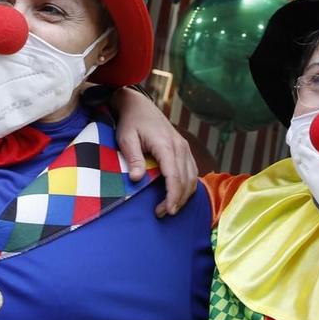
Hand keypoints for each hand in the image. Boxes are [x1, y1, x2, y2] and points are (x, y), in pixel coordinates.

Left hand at [110, 88, 199, 216]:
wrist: (139, 106)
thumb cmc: (130, 123)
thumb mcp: (126, 138)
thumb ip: (133, 158)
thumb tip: (136, 178)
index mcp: (166, 144)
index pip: (174, 175)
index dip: (173, 195)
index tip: (168, 210)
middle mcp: (179, 146)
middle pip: (186, 179)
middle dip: (178, 199)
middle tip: (163, 213)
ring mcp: (184, 147)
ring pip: (192, 176)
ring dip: (184, 194)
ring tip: (170, 208)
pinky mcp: (184, 149)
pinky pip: (192, 170)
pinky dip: (189, 185)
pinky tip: (179, 195)